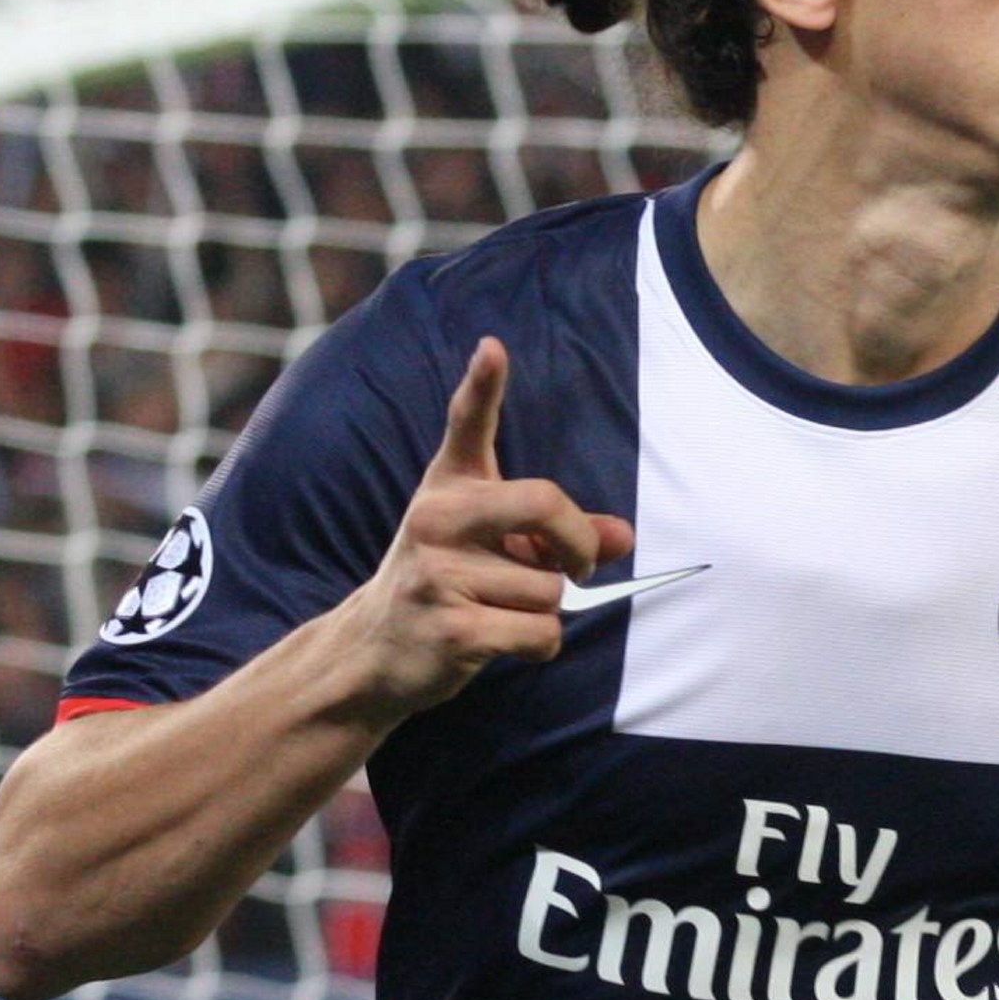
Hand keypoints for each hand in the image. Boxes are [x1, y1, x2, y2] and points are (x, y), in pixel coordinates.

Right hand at [337, 339, 630, 720]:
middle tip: (577, 566)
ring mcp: (437, 573)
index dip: (483, 386)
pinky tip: (500, 641)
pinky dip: (539, 644)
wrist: (374, 651)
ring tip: (501, 610)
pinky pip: (541, 633)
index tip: (493, 348)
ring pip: (550, 588)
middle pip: (543, 503)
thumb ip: (561, 535)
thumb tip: (624, 537)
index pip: (467, 425)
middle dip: (578, 542)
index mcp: (448, 487)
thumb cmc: (447, 585)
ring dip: (547, 610)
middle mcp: (437, 519)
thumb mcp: (496, 547)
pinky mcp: (450, 628)